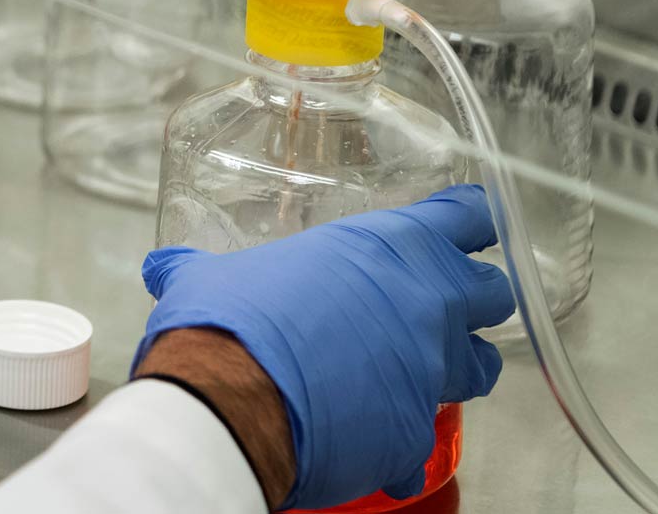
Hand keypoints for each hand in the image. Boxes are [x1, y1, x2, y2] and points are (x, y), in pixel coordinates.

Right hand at [137, 185, 514, 510]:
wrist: (231, 400)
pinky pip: (427, 438)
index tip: (472, 223)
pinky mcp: (417, 432)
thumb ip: (197, 268)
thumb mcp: (209, 278)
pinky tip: (374, 439)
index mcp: (385, 247)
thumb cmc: (229, 322)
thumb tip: (165, 267)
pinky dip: (405, 440)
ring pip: (483, 366)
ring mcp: (430, 370)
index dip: (471, 220)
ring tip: (423, 372)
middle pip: (492, 292)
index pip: (464, 216)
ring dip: (460, 367)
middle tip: (439, 304)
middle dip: (473, 299)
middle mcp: (424, 303)